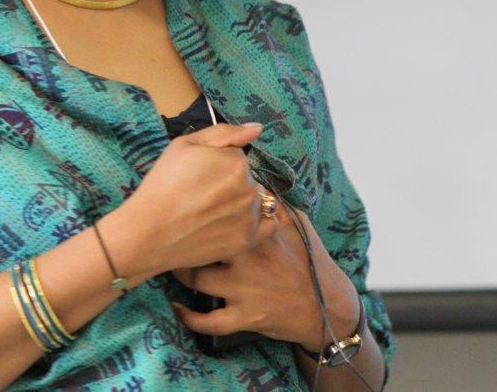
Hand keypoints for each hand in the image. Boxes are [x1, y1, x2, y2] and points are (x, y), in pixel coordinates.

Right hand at [120, 122, 280, 274]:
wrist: (148, 232)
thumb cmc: (163, 184)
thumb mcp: (184, 145)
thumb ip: (224, 133)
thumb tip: (257, 128)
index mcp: (237, 163)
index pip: (237, 157)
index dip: (217, 164)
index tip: (198, 176)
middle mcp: (250, 190)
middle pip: (247, 179)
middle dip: (230, 183)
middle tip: (201, 195)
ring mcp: (250, 218)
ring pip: (254, 201)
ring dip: (240, 203)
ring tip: (210, 213)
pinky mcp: (247, 241)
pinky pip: (268, 225)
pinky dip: (257, 221)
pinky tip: (236, 222)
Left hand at [168, 201, 360, 352]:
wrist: (327, 306)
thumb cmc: (308, 259)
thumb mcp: (296, 222)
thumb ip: (271, 201)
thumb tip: (249, 176)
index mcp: (260, 232)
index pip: (221, 213)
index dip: (197, 210)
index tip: (181, 206)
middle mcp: (250, 258)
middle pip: (202, 245)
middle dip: (181, 242)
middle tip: (169, 236)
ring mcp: (246, 289)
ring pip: (197, 280)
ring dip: (179, 274)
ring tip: (171, 266)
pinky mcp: (246, 317)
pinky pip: (208, 320)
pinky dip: (189, 316)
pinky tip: (178, 307)